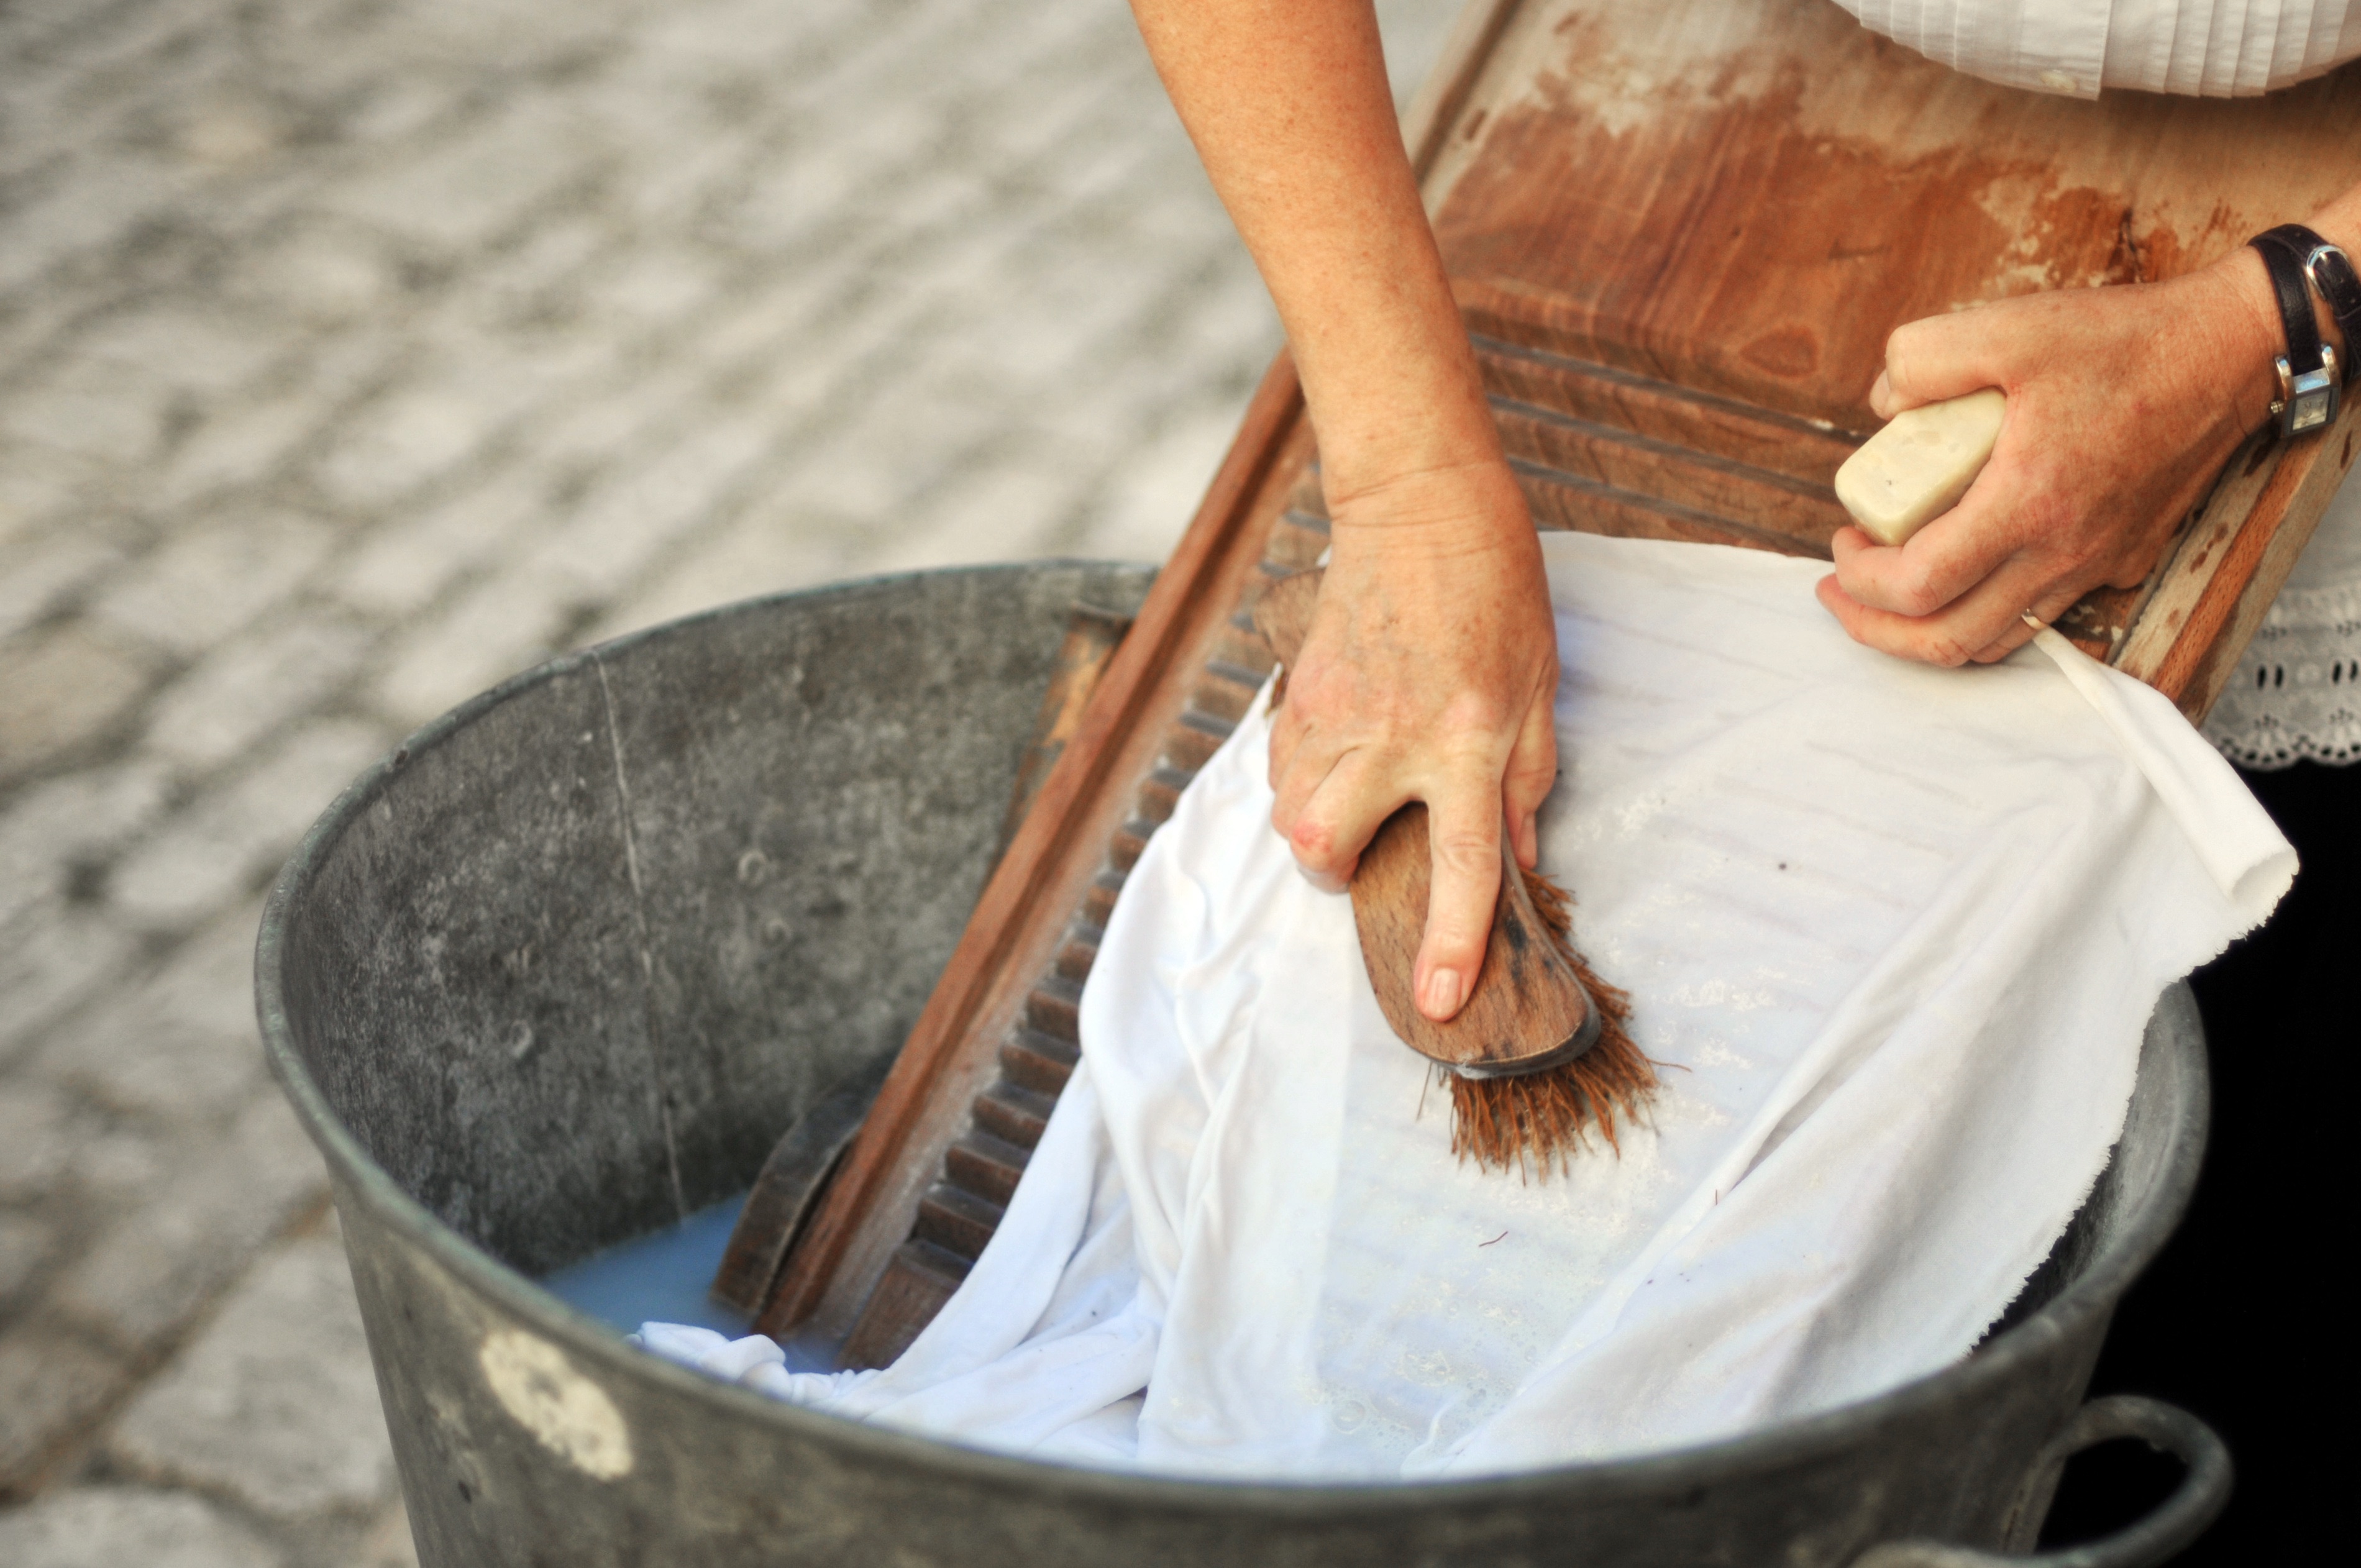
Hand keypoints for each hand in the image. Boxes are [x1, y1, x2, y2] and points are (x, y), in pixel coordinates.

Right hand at [1267, 459, 1558, 1021]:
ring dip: (1314, 832)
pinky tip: (1334, 762)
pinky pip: (1279, 765)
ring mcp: (1335, 711)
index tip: (1436, 1000)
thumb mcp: (1539, 689)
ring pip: (1288, 813)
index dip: (1450, 942)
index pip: (1462, 864)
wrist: (1420, 505)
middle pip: (1327, 847)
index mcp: (1469, 739)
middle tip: (1368, 859)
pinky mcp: (1300, 689)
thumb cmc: (1496, 591)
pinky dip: (1299, 783)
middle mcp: (1393, 734)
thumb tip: (1517, 862)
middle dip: (1336, 877)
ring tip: (1351, 808)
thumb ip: (1525, 783)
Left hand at [1816, 259, 2281, 664]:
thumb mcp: (2010, 326)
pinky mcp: (2122, 559)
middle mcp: (2062, 551)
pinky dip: (1986, 614)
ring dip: (1927, 631)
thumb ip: (1926, 357)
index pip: (1920, 586)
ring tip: (1887, 592)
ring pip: (1995, 641)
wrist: (2229, 353)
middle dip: (1877, 627)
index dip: (1861, 580)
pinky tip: (1963, 574)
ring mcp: (2096, 564)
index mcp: (2028, 503)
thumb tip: (1883, 402)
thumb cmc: (2127, 341)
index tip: (1842, 540)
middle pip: (1948, 640)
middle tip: (1842, 590)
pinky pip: (2042, 616)